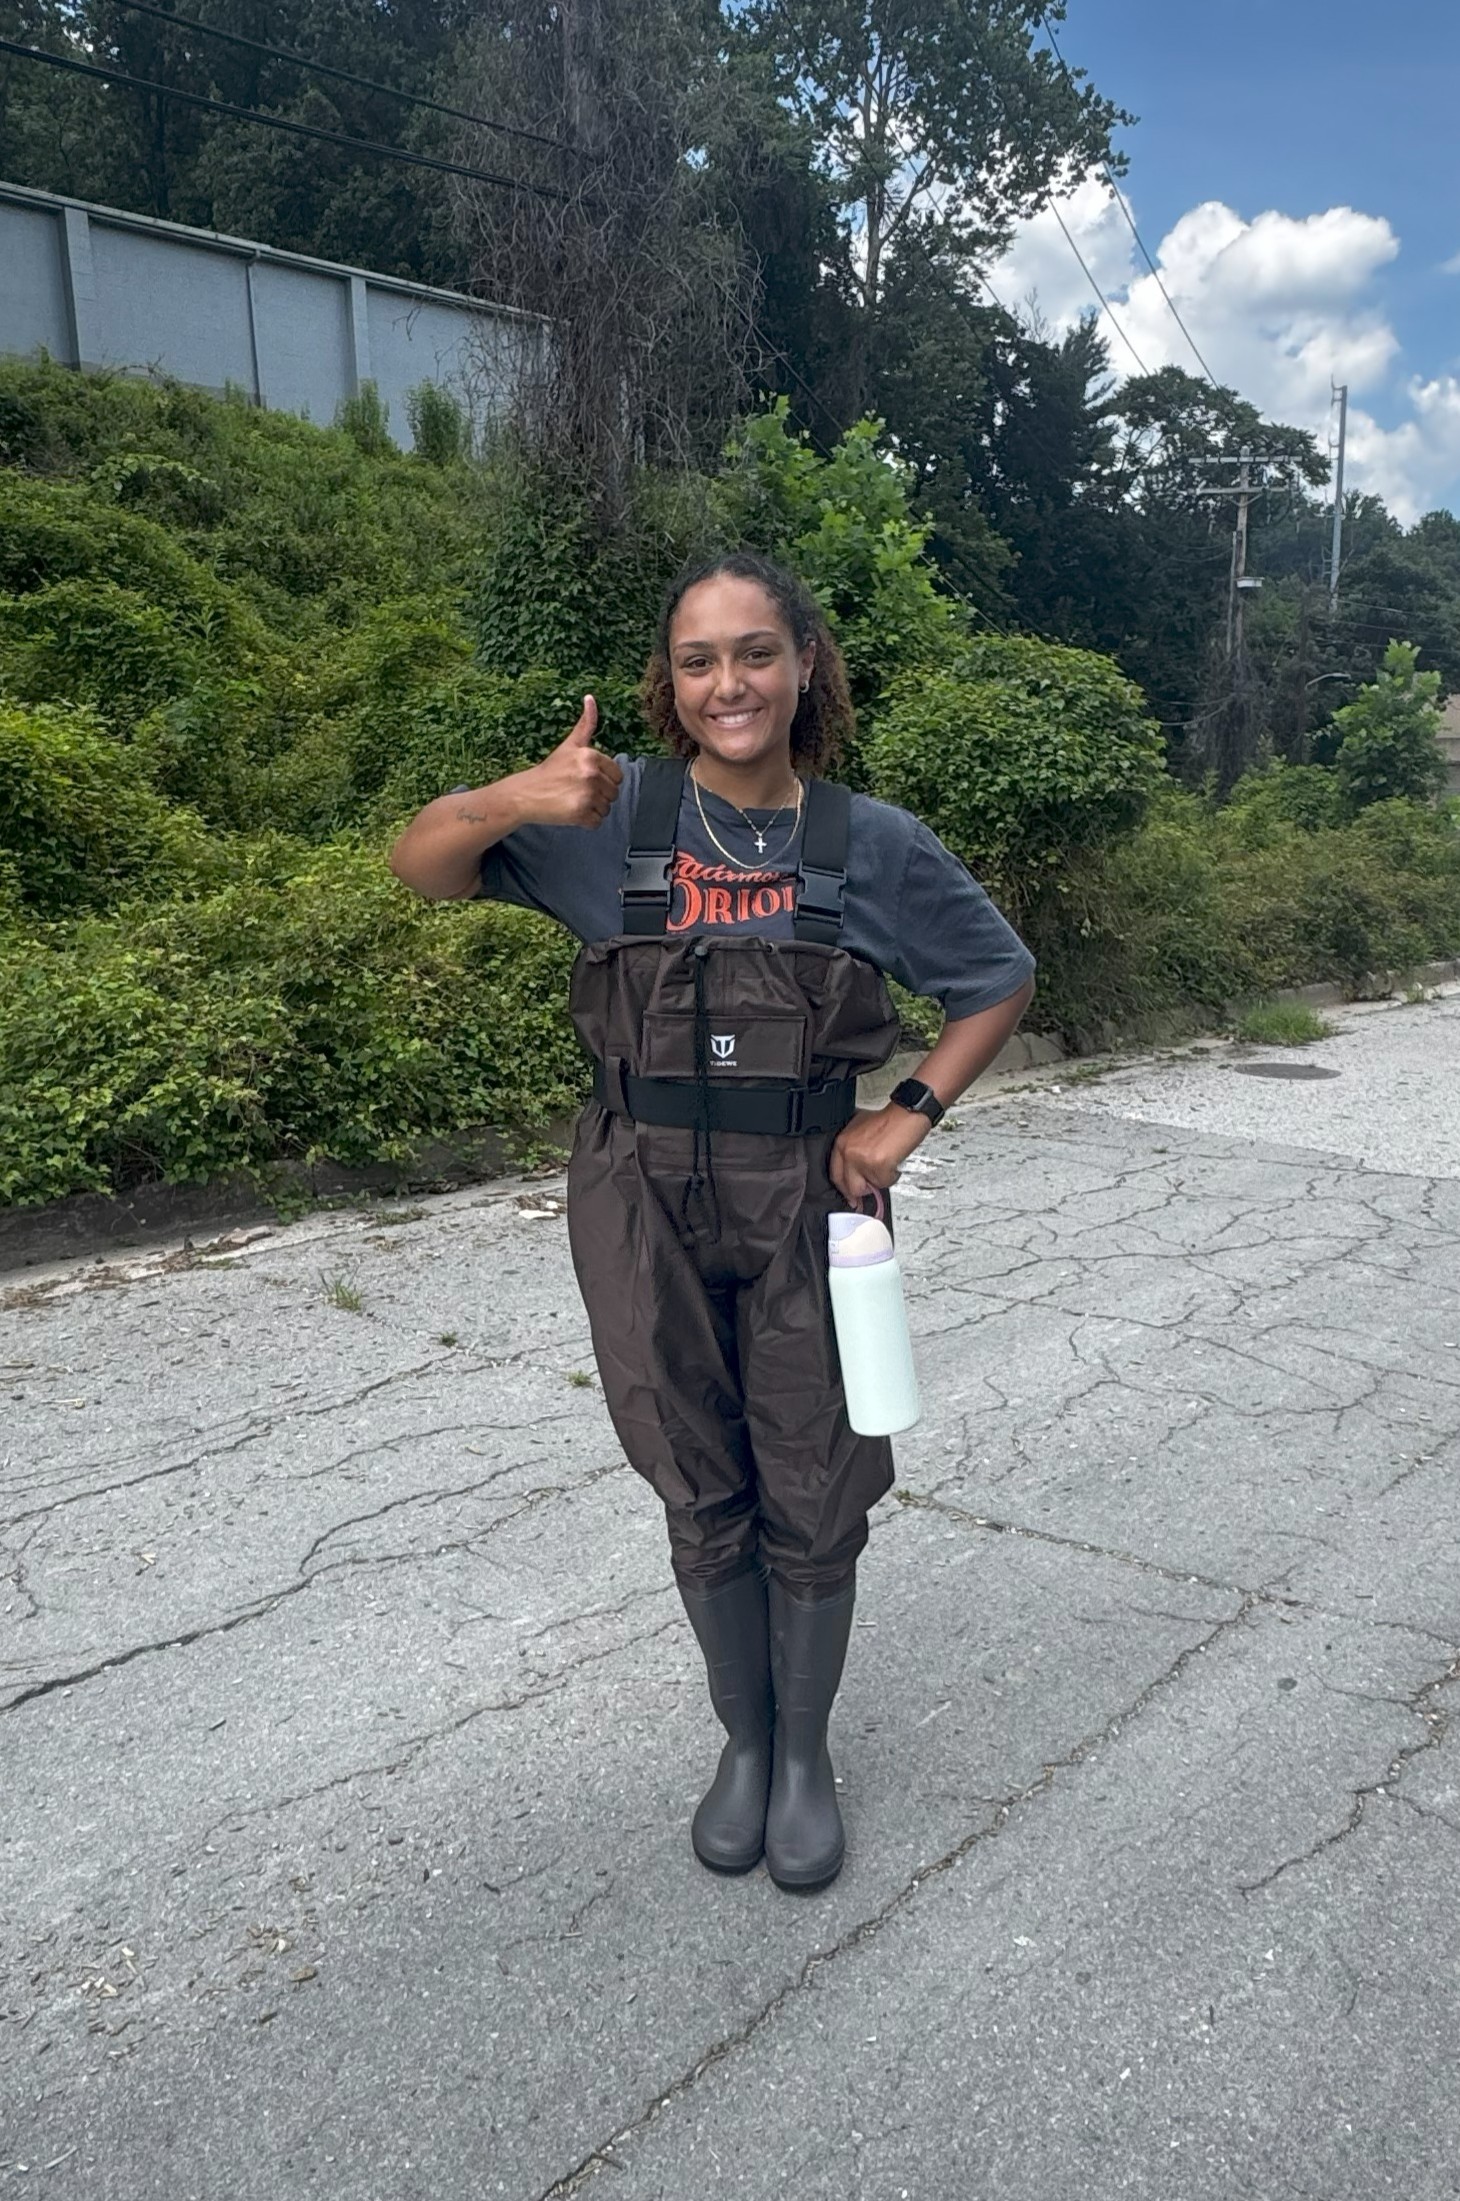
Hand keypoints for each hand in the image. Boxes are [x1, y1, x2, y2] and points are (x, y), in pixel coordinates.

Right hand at [512, 696, 621, 827]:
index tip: (584, 779)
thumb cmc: (550, 770)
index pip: (618, 776)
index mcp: (591, 756)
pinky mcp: (580, 813)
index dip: (603, 780)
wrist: (525, 793)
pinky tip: (571, 812)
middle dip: (599, 795)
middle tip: (577, 791)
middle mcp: (590, 774)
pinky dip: (586, 821)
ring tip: (573, 800)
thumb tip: (591, 697)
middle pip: (613, 793)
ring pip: (606, 808)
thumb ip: (586, 724)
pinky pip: (597, 822)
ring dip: (593, 808)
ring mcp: (586, 794)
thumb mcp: (569, 745)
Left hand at [829, 1105, 927, 1207]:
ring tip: (887, 1162)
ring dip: (881, 1179)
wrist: (906, 1114)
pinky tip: (894, 1161)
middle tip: (871, 1189)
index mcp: (841, 1142)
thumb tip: (854, 1173)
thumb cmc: (889, 1120)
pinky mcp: (877, 1165)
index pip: (835, 1173)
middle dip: (862, 1190)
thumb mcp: (860, 1131)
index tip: (850, 1197)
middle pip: (849, 1186)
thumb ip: (853, 1150)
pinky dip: (892, 1176)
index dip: (844, 1188)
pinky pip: (884, 1182)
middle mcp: (848, 1151)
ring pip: (869, 1186)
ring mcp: (861, 1159)